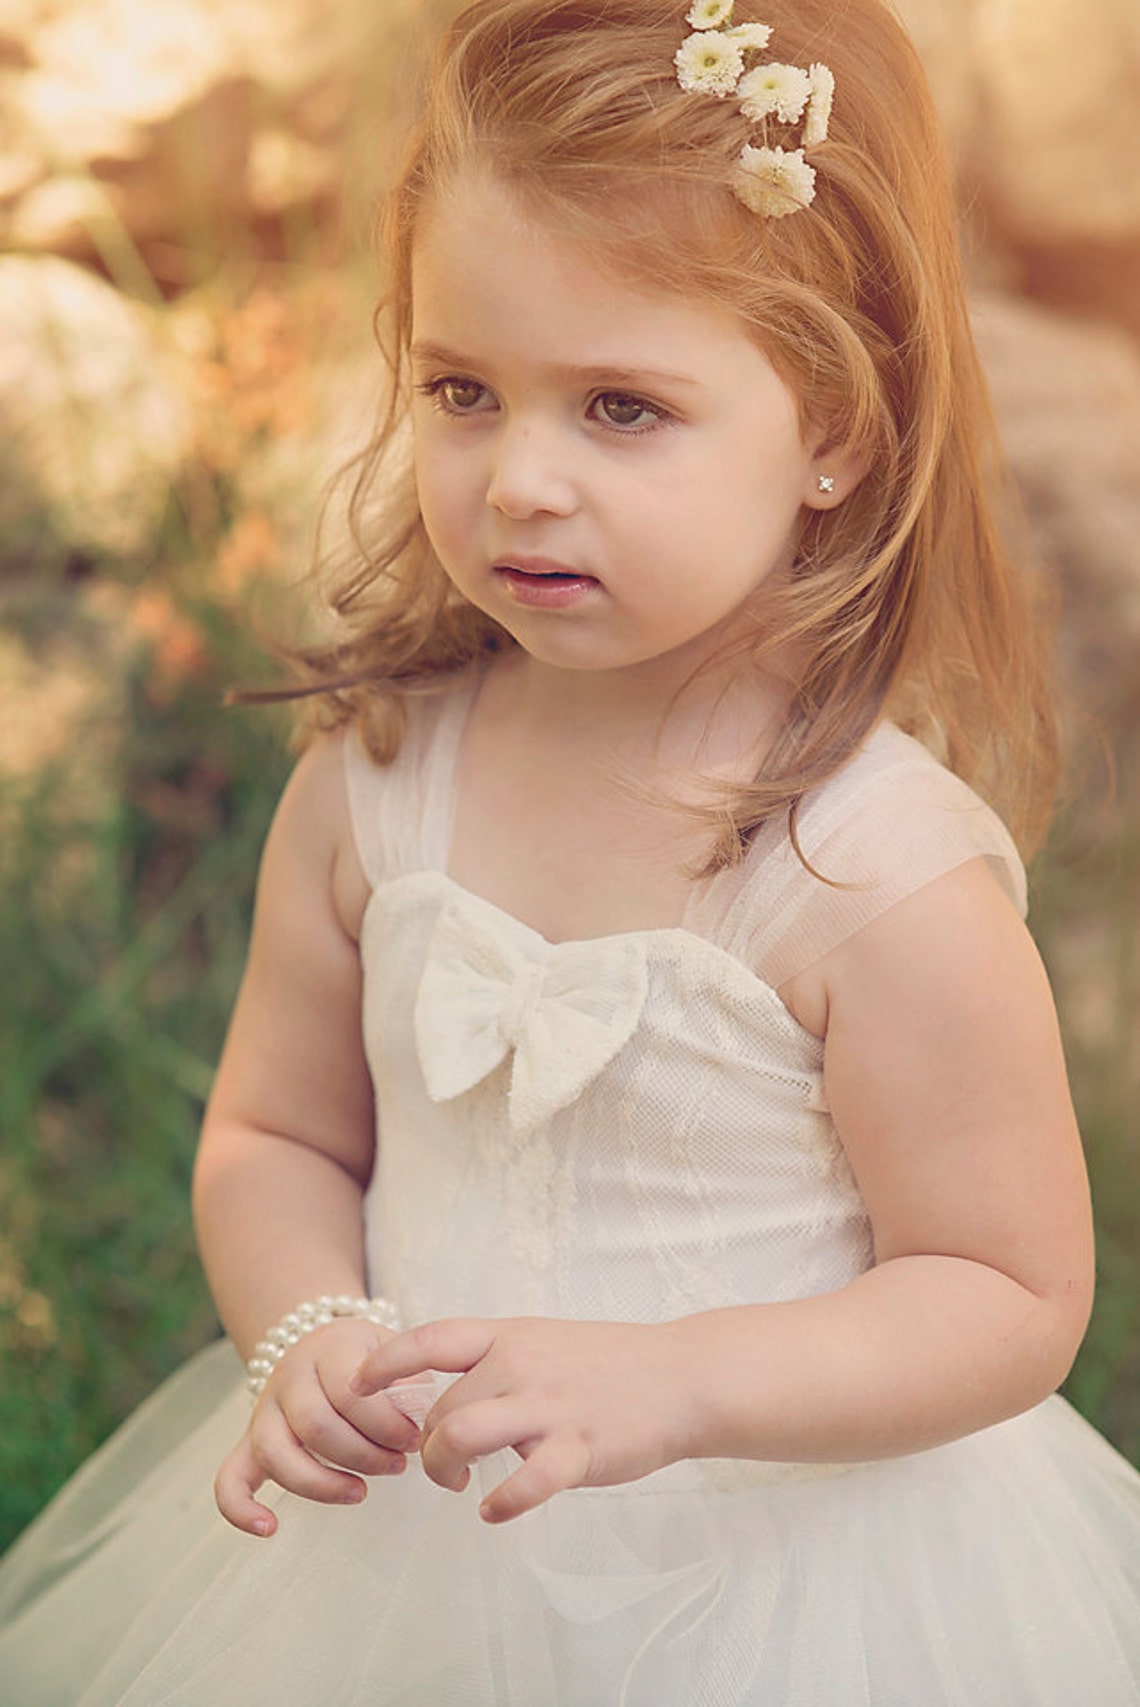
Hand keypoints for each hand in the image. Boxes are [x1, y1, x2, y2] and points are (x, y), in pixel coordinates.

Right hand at [215, 1318, 422, 1535]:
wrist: (326, 1344)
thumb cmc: (370, 1360)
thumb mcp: (393, 1355)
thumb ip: (409, 1385)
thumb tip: (428, 1429)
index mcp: (330, 1347)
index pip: (349, 1392)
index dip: (384, 1424)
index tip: (414, 1440)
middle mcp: (290, 1374)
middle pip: (314, 1424)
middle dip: (362, 1455)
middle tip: (396, 1465)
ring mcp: (264, 1409)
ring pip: (275, 1450)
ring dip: (321, 1482)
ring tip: (360, 1493)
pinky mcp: (249, 1441)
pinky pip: (229, 1476)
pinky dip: (241, 1507)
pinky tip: (269, 1528)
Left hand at [350, 1316, 693, 1523]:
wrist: (683, 1377)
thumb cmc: (611, 1364)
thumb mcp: (545, 1341)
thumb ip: (497, 1360)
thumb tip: (445, 1390)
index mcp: (511, 1336)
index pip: (432, 1339)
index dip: (387, 1361)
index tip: (357, 1384)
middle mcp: (523, 1365)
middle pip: (441, 1408)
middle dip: (427, 1447)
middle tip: (441, 1468)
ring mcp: (550, 1407)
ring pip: (464, 1436)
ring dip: (447, 1469)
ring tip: (461, 1485)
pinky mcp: (579, 1449)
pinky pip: (524, 1484)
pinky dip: (500, 1504)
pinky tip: (497, 1511)